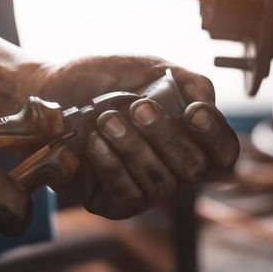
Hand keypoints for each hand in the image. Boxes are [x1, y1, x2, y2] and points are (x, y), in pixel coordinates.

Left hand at [23, 56, 238, 218]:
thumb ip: (186, 82)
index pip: (223, 151)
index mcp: (190, 136)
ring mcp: (147, 188)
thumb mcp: (147, 68)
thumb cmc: (101, 79)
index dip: (215, 135)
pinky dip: (113, 167)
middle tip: (139, 108)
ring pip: (161, 184)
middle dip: (168, 137)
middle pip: (194, 170)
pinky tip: (96, 143)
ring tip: (107, 120)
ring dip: (134, 149)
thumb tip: (207, 105)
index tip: (192, 112)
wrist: (49, 90)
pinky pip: (128, 196)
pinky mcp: (116, 203)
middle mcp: (174, 167)